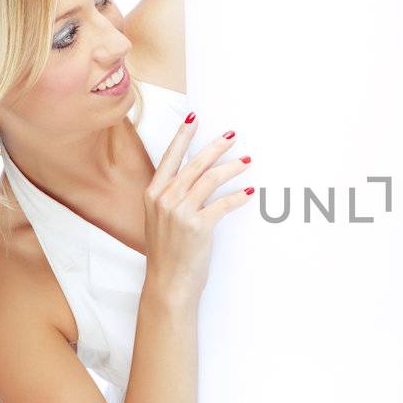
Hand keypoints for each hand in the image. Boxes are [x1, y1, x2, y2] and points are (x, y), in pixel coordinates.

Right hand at [143, 115, 252, 299]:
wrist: (167, 284)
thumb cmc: (167, 253)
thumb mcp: (159, 220)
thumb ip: (171, 198)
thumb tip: (193, 180)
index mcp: (152, 194)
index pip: (169, 157)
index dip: (183, 136)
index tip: (194, 118)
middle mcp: (164, 199)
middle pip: (195, 163)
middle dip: (216, 146)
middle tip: (233, 135)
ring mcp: (180, 212)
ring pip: (211, 179)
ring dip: (232, 167)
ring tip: (247, 161)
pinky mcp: (198, 226)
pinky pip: (223, 204)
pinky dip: (238, 198)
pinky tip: (249, 194)